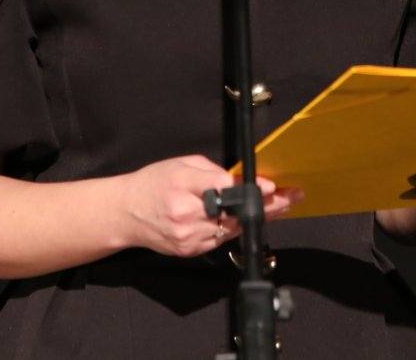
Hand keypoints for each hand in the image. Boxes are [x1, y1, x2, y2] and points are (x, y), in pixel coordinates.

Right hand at [121, 154, 301, 256]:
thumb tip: (240, 179)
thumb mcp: (180, 164)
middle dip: (265, 206)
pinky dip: (236, 228)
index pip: (223, 189)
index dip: (250, 190)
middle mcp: (186, 216)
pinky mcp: (191, 251)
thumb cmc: (154, 183)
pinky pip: (221, 239)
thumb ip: (211, 172)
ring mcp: (189, 238)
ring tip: (280, 206)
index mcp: (182, 187)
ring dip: (256, 218)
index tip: (271, 188)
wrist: (126, 213)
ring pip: (232, 229)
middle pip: (234, 213)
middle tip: (289, 198)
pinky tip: (251, 219)